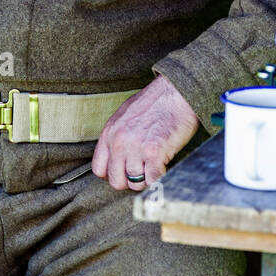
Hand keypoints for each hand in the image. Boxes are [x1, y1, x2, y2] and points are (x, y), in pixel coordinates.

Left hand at [92, 75, 198, 190]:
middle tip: (143, 171)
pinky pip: (153, 180)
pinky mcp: (154, 153)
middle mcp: (118, 142)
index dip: (113, 173)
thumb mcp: (125, 116)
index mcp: (109, 132)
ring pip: (136, 183)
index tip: (124, 171)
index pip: (99, 169)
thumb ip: (117, 137)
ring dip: (147, 179)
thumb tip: (118, 158)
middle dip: (130, 180)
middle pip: (116, 181)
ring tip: (156, 165)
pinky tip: (164, 167)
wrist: (176, 92)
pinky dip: (160, 179)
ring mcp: (135, 148)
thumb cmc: (155, 102)